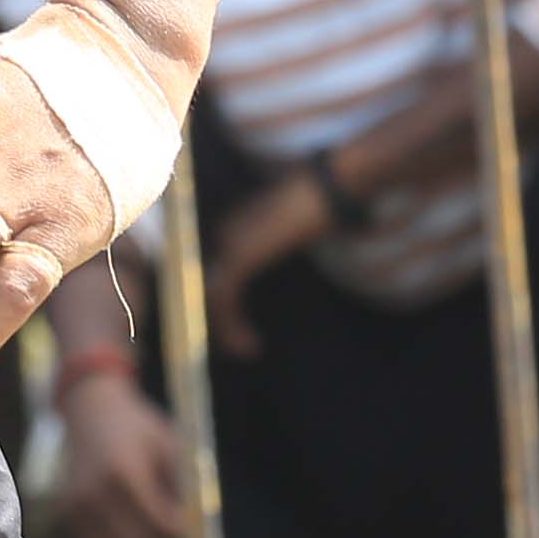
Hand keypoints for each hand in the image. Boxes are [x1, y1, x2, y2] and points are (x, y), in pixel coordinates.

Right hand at [50, 372, 189, 537]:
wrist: (91, 411)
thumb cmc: (140, 430)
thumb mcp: (171, 446)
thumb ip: (186, 487)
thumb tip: (201, 530)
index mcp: (124, 473)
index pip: (162, 527)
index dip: (184, 536)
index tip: (196, 531)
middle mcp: (94, 494)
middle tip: (176, 533)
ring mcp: (75, 508)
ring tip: (148, 523)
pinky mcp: (66, 516)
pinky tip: (125, 528)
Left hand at [203, 168, 338, 361]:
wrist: (330, 187)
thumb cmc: (323, 204)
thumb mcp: (294, 228)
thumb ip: (278, 242)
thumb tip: (282, 257)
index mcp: (236, 226)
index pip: (214, 272)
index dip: (222, 305)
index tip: (240, 330)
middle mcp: (226, 232)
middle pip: (207, 285)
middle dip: (220, 321)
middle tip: (241, 347)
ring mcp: (231, 242)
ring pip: (211, 295)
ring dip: (225, 328)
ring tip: (247, 350)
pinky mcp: (242, 255)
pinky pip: (224, 297)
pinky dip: (232, 323)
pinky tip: (251, 343)